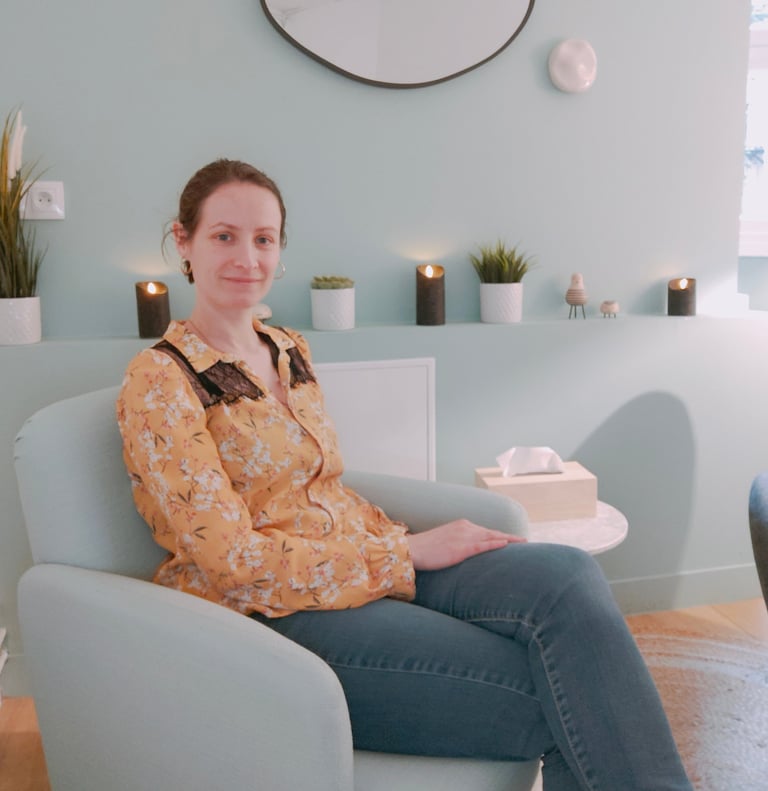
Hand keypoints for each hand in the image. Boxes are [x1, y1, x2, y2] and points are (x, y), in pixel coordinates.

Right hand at [406, 519, 525, 570]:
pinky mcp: (461, 548)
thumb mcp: (446, 541)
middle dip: (510, 537)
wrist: (413, 550)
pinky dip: (497, 544)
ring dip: (509, 540)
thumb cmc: (426, 549)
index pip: (486, 531)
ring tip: (523, 544)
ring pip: (492, 537)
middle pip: (493, 533)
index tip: (514, 539)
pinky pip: (483, 545)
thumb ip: (459, 542)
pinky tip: (508, 545)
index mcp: (461, 525)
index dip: (501, 535)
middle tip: (525, 541)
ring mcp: (464, 537)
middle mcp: (465, 527)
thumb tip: (467, 551)